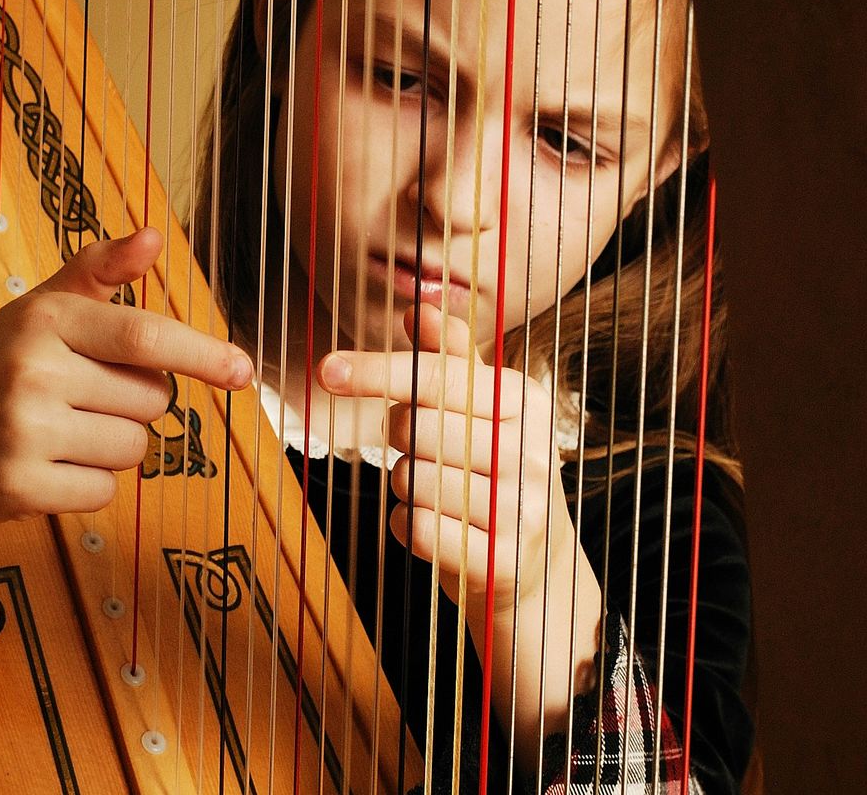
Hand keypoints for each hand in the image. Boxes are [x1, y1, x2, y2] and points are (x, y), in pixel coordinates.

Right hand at [0, 229, 253, 574]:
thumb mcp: (40, 311)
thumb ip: (98, 272)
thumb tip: (154, 236)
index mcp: (45, 320)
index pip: (144, 337)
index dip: (202, 354)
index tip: (242, 371)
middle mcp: (32, 370)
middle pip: (151, 400)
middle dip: (134, 405)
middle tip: (79, 401)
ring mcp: (22, 431)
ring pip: (133, 448)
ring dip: (111, 448)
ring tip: (59, 435)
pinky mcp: (16, 486)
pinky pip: (103, 491)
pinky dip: (86, 486)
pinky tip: (45, 468)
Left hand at [317, 308, 602, 753]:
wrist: (540, 562)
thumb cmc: (495, 471)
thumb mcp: (485, 409)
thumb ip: (451, 356)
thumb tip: (417, 305)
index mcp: (524, 400)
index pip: (440, 374)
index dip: (379, 369)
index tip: (327, 368)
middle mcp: (529, 449)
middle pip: (415, 427)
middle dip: (398, 438)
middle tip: (420, 448)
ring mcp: (520, 507)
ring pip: (410, 479)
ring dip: (403, 485)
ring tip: (436, 491)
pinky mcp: (500, 559)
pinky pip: (416, 529)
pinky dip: (407, 526)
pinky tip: (433, 525)